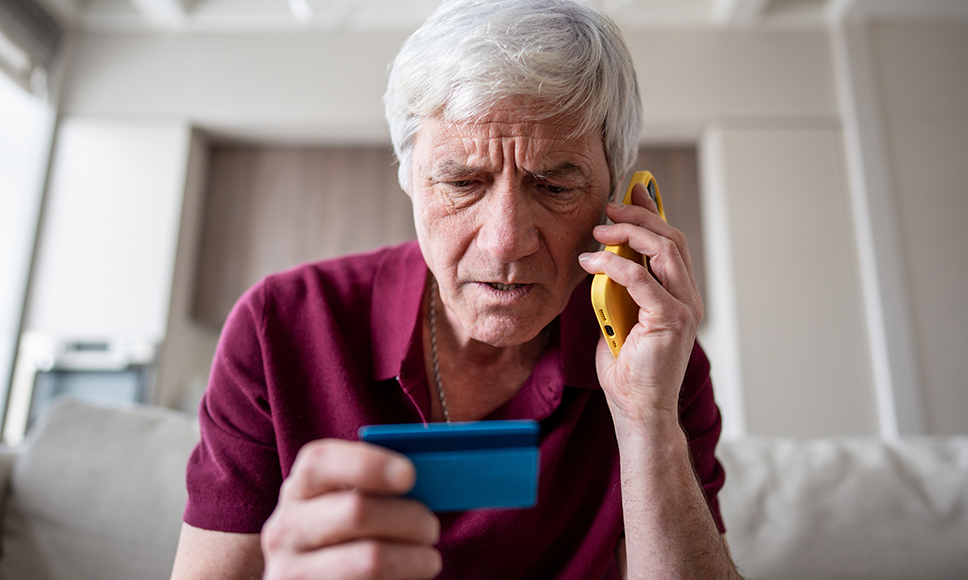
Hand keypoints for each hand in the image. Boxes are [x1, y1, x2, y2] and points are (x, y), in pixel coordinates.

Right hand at [261, 439, 441, 579]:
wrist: (314, 579)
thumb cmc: (345, 534)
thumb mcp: (345, 503)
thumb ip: (376, 486)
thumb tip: (431, 476)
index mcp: (298, 490)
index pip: (321, 462)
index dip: (368, 464)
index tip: (409, 474)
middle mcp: (286, 529)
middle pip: (356, 511)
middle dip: (408, 517)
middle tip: (430, 525)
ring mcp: (293, 572)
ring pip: (371, 559)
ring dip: (414, 558)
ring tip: (428, 557)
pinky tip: (408, 576)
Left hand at [579, 183, 703, 426]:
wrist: (638, 409)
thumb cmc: (627, 369)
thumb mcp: (620, 317)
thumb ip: (620, 290)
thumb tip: (601, 260)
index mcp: (681, 296)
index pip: (672, 244)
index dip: (654, 214)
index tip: (633, 192)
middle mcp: (689, 298)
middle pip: (671, 240)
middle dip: (640, 216)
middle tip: (609, 206)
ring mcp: (685, 308)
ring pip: (664, 251)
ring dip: (629, 233)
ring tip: (599, 229)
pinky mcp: (671, 320)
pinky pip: (643, 279)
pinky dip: (615, 265)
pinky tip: (592, 263)